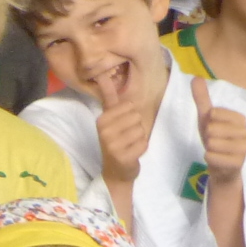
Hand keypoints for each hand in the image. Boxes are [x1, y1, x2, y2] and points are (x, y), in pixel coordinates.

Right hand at [94, 58, 151, 186]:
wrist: (116, 171)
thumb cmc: (116, 141)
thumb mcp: (111, 119)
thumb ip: (109, 97)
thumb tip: (102, 75)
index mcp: (101, 120)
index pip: (129, 106)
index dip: (130, 116)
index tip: (121, 126)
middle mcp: (104, 131)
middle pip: (137, 117)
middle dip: (136, 127)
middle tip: (126, 137)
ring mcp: (112, 145)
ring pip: (141, 130)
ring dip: (139, 138)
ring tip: (129, 145)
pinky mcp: (123, 157)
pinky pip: (144, 144)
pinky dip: (142, 149)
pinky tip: (132, 154)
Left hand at [192, 77, 245, 187]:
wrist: (222, 167)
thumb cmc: (215, 139)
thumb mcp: (206, 118)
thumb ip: (202, 98)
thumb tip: (195, 77)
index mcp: (240, 118)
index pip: (213, 113)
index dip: (207, 122)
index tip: (214, 128)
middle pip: (211, 128)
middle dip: (207, 136)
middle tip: (214, 141)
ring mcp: (244, 148)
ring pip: (211, 143)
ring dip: (208, 148)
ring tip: (216, 150)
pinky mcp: (238, 163)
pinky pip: (212, 156)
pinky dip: (209, 158)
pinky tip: (216, 159)